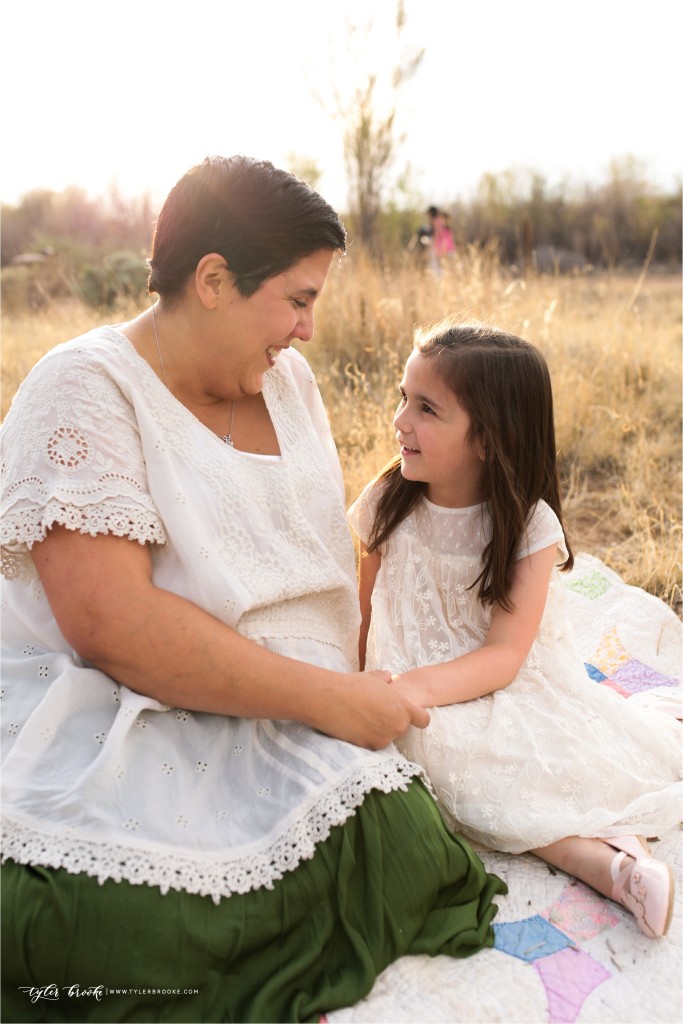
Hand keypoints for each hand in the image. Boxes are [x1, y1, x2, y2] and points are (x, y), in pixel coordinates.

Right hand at [314, 670, 429, 749]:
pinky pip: (374, 743)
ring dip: (380, 730)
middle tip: (375, 711)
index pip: (423, 720)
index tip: (409, 715)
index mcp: (403, 708)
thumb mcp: (373, 678)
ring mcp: (384, 738)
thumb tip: (389, 677)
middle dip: (392, 721)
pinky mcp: (369, 747)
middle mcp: (397, 726)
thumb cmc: (352, 685)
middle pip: (402, 728)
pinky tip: (355, 726)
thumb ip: (385, 679)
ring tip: (362, 717)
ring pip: (387, 736)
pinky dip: (367, 737)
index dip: (418, 717)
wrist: (329, 699)